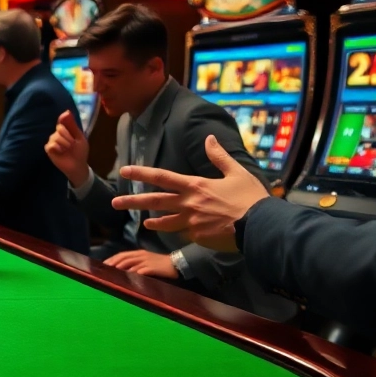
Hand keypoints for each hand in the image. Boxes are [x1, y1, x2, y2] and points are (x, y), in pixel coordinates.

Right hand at [45, 110, 89, 185]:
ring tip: (67, 150)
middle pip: (60, 129)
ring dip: (65, 144)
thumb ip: (72, 125)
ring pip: (56, 137)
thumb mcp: (79, 137)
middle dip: (68, 137)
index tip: (68, 122)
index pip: (62, 121)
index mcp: (65, 130)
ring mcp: (52, 141)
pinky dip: (58, 148)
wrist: (78, 165)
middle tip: (72, 145)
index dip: (64, 121)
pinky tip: (61, 152)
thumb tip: (66, 111)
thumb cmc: (80, 151)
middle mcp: (57, 134)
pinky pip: (51, 145)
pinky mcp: (48, 149)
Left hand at [103, 250, 177, 279]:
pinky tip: (128, 277)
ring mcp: (147, 261)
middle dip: (114, 263)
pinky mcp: (153, 267)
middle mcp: (141, 255)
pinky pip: (142, 270)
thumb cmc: (160, 264)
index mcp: (139, 253)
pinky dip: (134, 273)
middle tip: (105, 269)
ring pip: (131, 263)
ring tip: (113, 273)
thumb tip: (122, 269)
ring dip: (121, 268)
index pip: (122, 254)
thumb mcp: (146, 261)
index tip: (103, 264)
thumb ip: (135, 263)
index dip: (112, 259)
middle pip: (124, 258)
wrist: (176, 264)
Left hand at [111, 135, 267, 252]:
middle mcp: (188, 203)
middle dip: (132, 201)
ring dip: (153, 221)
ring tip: (144, 222)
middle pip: (154, 201)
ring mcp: (190, 222)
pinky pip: (185, 233)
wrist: (260, 227)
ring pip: (165, 222)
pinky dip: (183, 231)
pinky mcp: (197, 237)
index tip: (124, 171)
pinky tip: (186, 231)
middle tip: (114, 203)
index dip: (141, 172)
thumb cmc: (251, 198)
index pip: (161, 177)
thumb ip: (219, 157)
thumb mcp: (236, 172)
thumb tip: (210, 138)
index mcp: (195, 186)